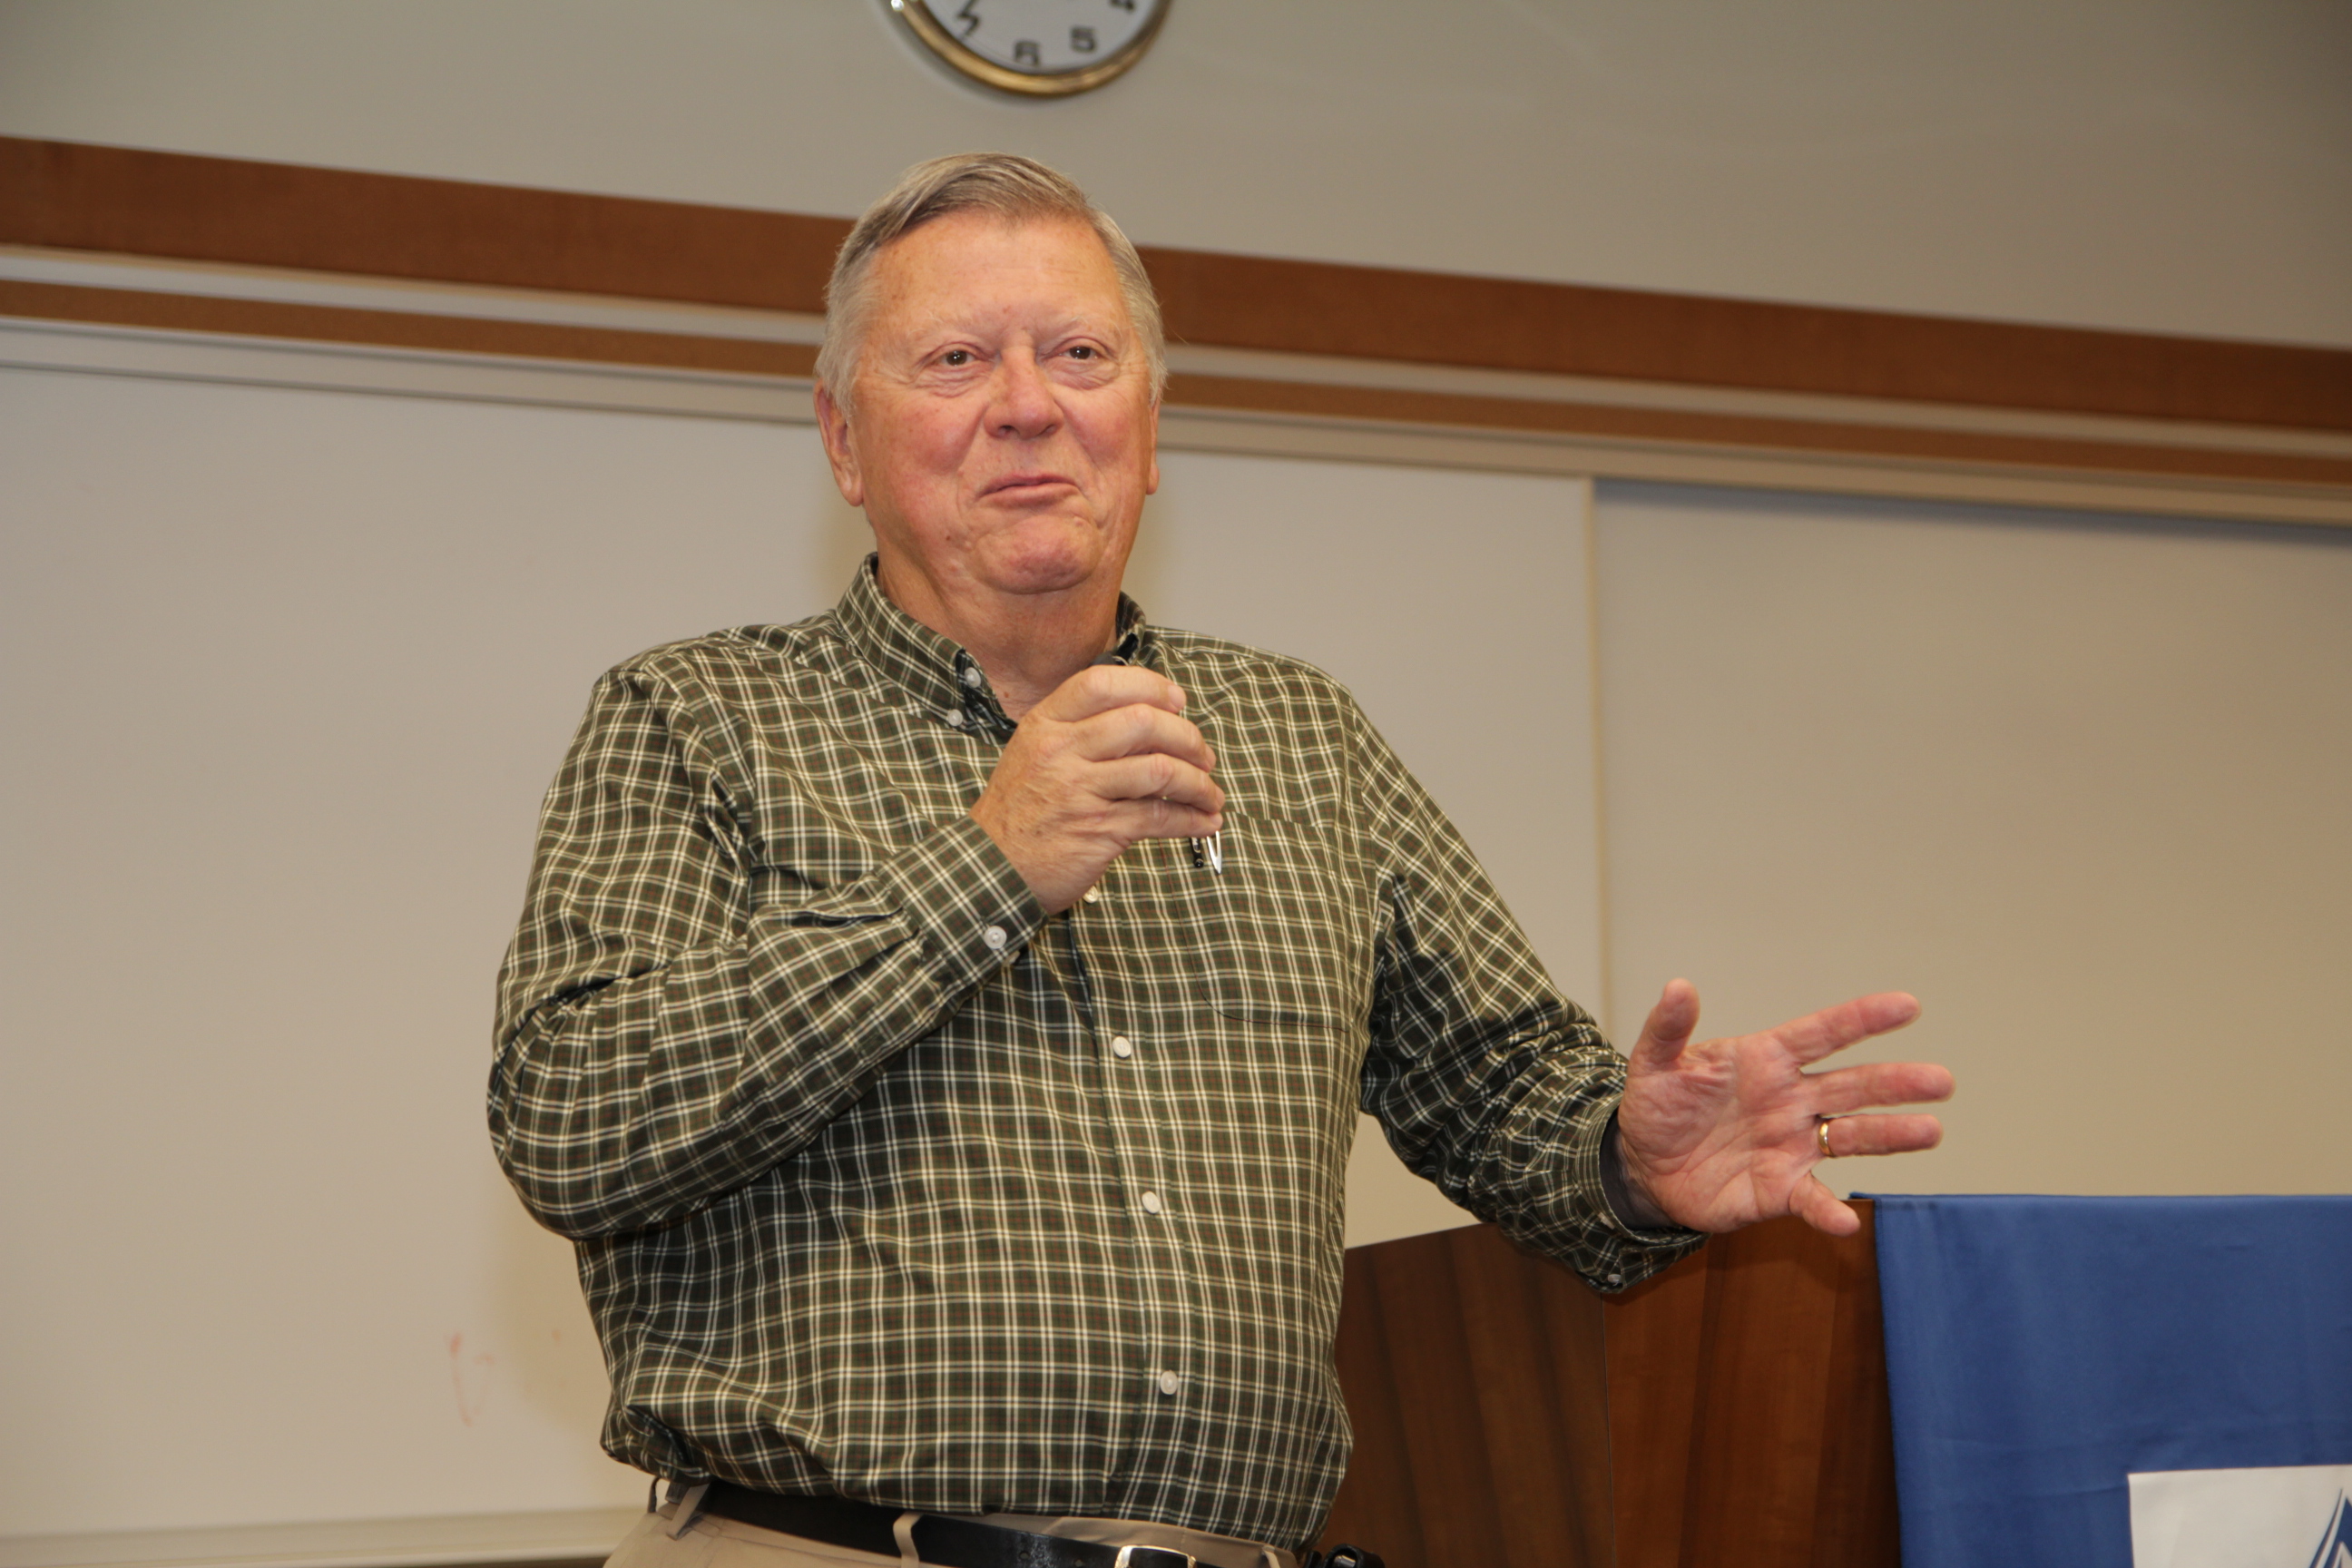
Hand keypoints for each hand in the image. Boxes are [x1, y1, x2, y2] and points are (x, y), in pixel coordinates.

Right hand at [969, 665, 1222, 912]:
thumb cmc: (1018, 813)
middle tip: (1202, 754)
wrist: (990, 868)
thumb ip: (1081, 731)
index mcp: (1046, 724)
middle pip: (1143, 721)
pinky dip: (1192, 819)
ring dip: (1198, 782)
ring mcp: (1079, 790)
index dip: (1150, 686)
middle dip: (1187, 737)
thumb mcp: (1034, 753)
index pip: (1103, 683)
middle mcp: (1062, 751)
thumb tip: (1149, 719)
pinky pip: (1159, 816)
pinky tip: (1203, 821)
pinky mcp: (1098, 829)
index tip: (1177, 701)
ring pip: (1160, 770)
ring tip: (1209, 793)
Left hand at [1616, 979, 1952, 1236]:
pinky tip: (1845, 1221)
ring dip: (1891, 1136)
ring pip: (1852, 1136)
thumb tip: (1678, 986)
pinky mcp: (1780, 1188)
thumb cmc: (1658, 1106)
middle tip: (1941, 1080)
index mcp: (1766, 1060)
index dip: (1863, 1019)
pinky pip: (1812, 1199)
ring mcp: (1792, 1145)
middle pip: (1853, 1086)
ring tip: (1932, 1131)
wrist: (1644, 1166)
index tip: (1908, 1005)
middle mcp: (1791, 1100)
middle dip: (1897, 1083)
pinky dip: (1829, 1210)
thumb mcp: (1653, 1063)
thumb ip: (1668, 1028)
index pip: (1823, 1034)